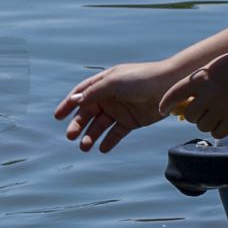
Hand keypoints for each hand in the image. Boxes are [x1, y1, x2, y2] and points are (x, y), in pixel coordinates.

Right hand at [54, 61, 181, 152]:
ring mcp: (119, 110)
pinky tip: (102, 149)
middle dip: (78, 125)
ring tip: (85, 147)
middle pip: (88, 113)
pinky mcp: (131, 122)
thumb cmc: (141, 78)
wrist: (170, 86)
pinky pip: (116, 133)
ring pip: (100, 125)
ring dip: (91, 136)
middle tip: (70, 136)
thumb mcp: (113, 82)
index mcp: (103, 84)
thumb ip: (93, 92)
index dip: (68, 104)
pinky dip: (108, 141)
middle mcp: (109, 97)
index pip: (81, 94)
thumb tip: (74, 100)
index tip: (58, 116)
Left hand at [158, 49, 227, 138]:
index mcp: (202, 77)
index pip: (174, 94)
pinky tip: (223, 120)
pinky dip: (217, 129)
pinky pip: (217, 133)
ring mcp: (224, 107)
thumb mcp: (214, 67)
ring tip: (216, 110)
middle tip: (203, 107)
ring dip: (205, 121)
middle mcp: (211, 93)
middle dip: (193, 113)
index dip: (165, 104)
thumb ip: (198, 83)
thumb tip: (181, 105)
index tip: (162, 111)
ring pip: (202, 126)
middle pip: (189, 115)